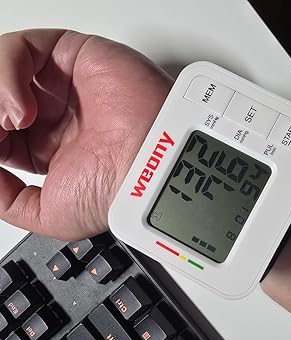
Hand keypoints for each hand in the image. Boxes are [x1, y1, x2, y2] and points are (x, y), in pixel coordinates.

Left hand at [0, 29, 172, 239]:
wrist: (150, 168)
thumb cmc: (117, 190)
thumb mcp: (46, 214)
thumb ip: (5, 198)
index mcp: (47, 147)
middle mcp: (53, 113)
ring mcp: (61, 83)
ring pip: (3, 70)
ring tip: (8, 123)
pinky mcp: (72, 55)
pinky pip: (21, 50)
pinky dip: (5, 74)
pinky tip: (18, 107)